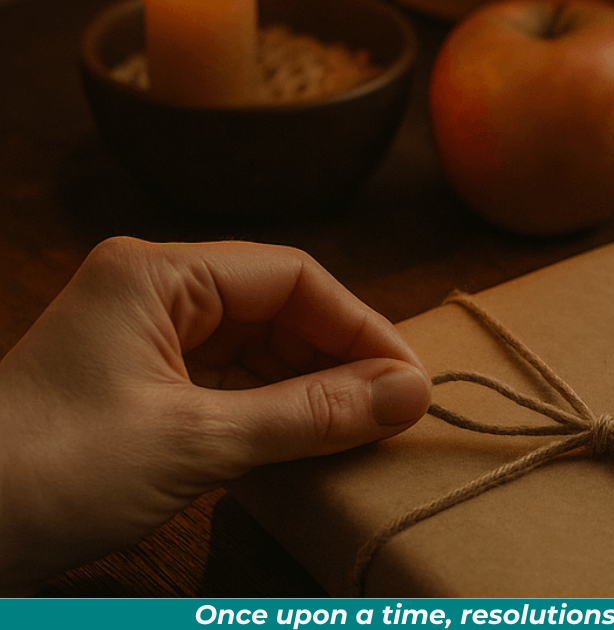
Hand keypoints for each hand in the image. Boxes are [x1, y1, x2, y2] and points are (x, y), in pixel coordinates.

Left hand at [0, 237, 430, 593]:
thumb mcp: (199, 442)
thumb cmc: (50, 471)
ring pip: (260, 349)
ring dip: (311, 388)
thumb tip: (409, 392)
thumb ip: (311, 413)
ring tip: (362, 430)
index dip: (361, 327)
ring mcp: (147, 339)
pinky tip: (309, 440)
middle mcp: (154, 293)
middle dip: (339, 360)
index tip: (409, 380)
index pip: (292, 278)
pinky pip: (232, 383)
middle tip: (394, 412)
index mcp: (157, 275)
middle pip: (280, 309)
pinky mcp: (143, 385)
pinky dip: (274, 411)